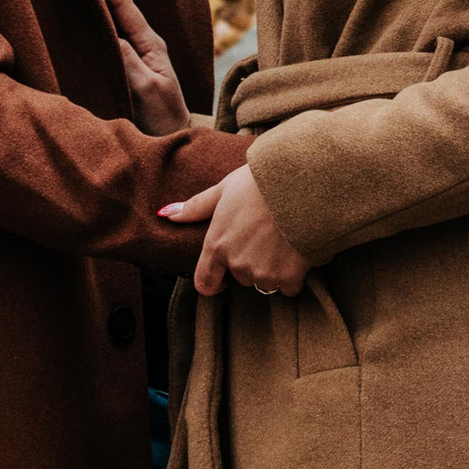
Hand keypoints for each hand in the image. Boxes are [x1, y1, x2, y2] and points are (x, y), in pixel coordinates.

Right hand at [97, 0, 191, 135]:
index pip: (123, 6)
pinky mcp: (121, 70)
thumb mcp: (149, 91)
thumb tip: (110, 36)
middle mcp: (140, 44)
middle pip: (113, 8)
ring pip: (106, 23)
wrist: (170, 143)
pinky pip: (101, 42)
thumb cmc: (164, 119)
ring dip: (89, 2)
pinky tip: (72, 18)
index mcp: (150, 43)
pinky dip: (87, 27)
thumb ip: (130, 63)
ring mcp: (130, 56)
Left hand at [159, 164, 309, 299]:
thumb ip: (196, 207)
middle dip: (250, 263)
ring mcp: (263, 272)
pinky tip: (297, 251)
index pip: (204, 283)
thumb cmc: (260, 181)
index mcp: (217, 244)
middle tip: (265, 237)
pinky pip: (289, 286)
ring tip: (282, 241)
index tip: (223, 277)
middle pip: (241, 277)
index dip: (213, 282)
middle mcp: (236, 263)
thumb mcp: (224, 189)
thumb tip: (166, 214)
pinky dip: (294, 274)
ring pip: (265, 281)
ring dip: (273, 269)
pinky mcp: (289, 277)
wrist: (301, 183)